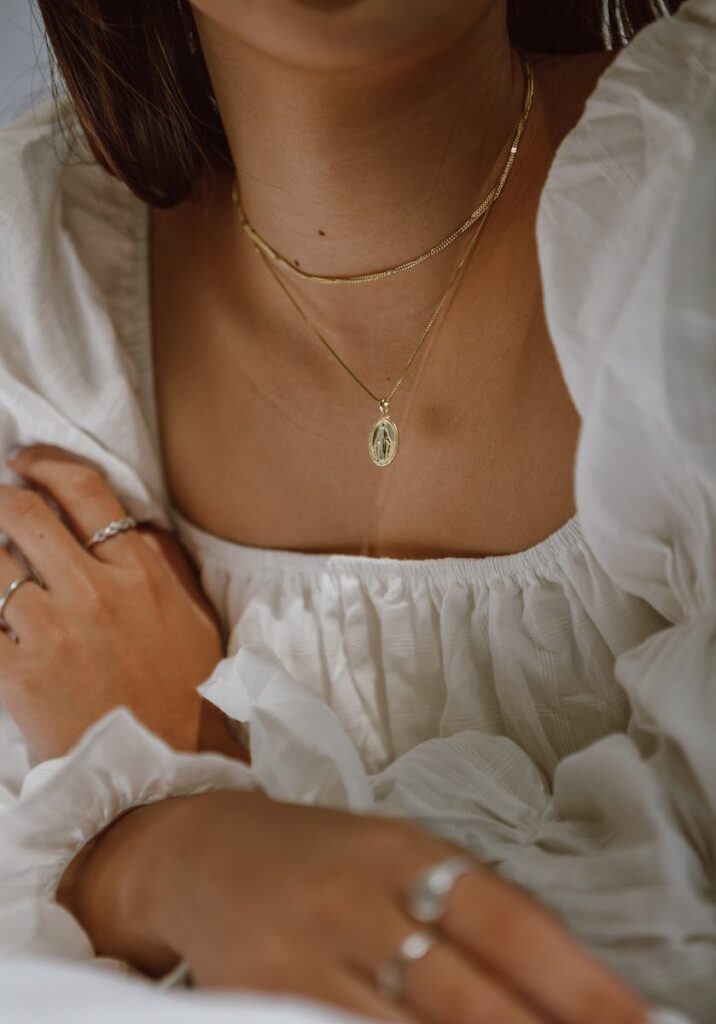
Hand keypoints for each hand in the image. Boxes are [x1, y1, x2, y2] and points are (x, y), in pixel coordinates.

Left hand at [0, 444, 237, 759]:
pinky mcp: (17, 676)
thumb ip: (163, 564)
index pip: (84, 491)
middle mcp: (94, 592)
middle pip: (25, 515)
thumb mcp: (194, 618)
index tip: (22, 461)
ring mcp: (52, 633)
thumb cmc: (186, 694)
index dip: (45, 464)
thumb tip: (134, 524)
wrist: (166, 772)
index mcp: (140, 573)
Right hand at [87, 790, 648, 1023]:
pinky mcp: (269, 1000)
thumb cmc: (317, 854)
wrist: (203, 853)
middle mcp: (363, 902)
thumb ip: (466, 904)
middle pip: (469, 996)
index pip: (510, 924)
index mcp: (407, 853)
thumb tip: (561, 975)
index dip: (579, 985)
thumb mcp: (395, 852)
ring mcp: (312, 958)